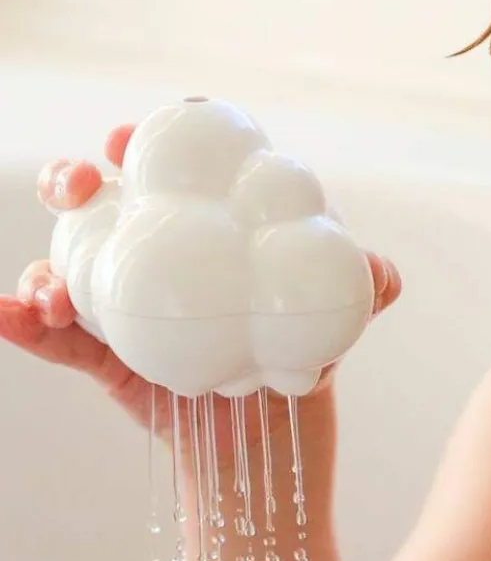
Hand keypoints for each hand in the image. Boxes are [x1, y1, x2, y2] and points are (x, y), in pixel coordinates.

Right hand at [0, 124, 400, 443]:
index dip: (160, 137)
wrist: (271, 432)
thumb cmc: (298, 354)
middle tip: (87, 180)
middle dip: (79, 177)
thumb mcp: (333, 314)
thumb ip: (362, 288)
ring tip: (54, 287)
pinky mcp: (106, 357)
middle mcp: (159, 257)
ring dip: (48, 262)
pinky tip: (10, 316)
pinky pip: (60, 341)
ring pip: (69, 264)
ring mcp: (126, 305)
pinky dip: (29, 326)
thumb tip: (384, 276)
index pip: (178, 170)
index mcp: (207, 232)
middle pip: (104, 201)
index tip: (150, 128)